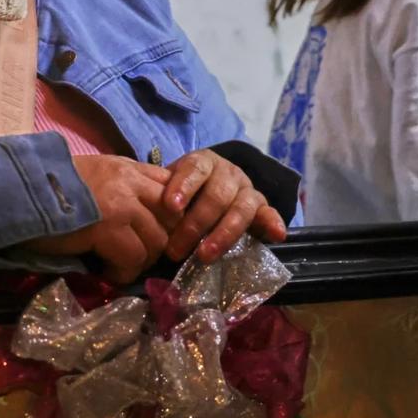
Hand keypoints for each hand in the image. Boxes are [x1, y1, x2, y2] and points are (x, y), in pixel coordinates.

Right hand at [24, 155, 172, 284]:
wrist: (16, 194)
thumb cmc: (48, 189)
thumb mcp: (94, 177)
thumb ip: (122, 188)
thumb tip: (145, 215)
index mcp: (126, 167)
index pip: (171, 187)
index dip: (170, 215)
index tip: (154, 232)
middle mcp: (129, 181)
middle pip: (171, 218)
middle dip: (159, 242)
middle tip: (137, 255)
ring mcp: (121, 204)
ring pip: (156, 242)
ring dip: (140, 261)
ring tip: (118, 265)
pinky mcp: (107, 227)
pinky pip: (133, 258)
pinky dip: (122, 272)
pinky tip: (106, 271)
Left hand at [158, 150, 285, 263]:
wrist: (208, 188)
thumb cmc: (181, 192)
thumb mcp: (168, 186)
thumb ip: (158, 195)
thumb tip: (140, 214)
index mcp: (203, 162)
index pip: (194, 169)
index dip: (183, 187)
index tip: (170, 207)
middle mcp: (228, 173)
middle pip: (216, 195)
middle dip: (195, 224)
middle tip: (174, 250)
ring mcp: (247, 189)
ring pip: (240, 208)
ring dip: (223, 234)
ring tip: (205, 256)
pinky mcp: (261, 206)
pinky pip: (270, 213)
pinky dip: (273, 223)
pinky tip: (277, 236)